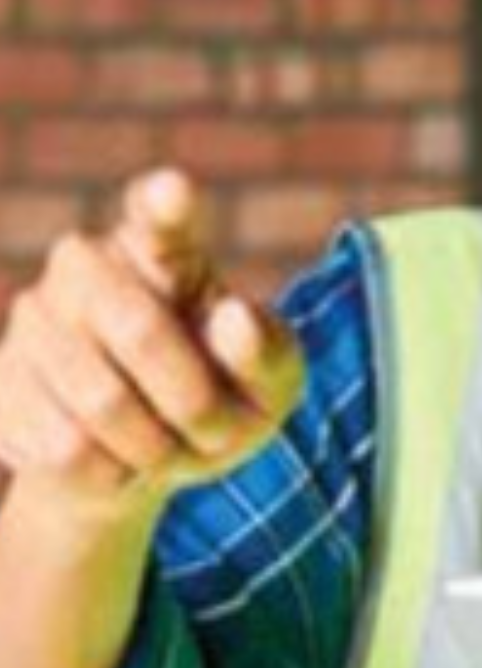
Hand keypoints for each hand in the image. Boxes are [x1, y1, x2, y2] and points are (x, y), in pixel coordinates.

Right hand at [0, 168, 304, 525]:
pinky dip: (111, 475)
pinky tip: (116, 462)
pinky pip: (65, 449)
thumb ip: (264, 353)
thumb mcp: (270, 385)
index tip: (176, 192)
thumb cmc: (222, 397)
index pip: (160, 214)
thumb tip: (232, 317)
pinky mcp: (2, 381)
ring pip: (102, 402)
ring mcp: (33, 318)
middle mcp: (87, 266)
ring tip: (167, 447)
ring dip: (156, 448)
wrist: (143, 457)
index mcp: (166, 250)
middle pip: (141, 330)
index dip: (165, 203)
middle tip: (218, 430)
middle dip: (195, 400)